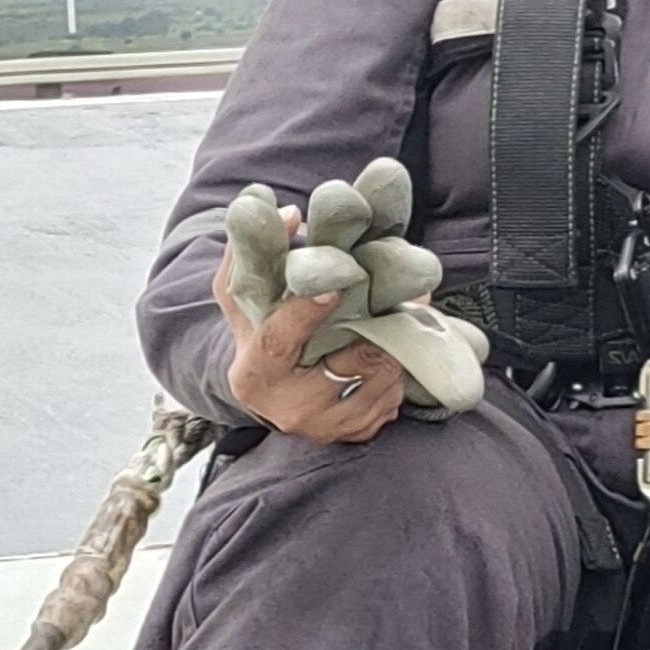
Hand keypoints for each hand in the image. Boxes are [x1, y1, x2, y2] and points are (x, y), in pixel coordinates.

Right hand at [222, 210, 410, 444]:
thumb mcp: (244, 299)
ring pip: (383, 381)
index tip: (336, 286)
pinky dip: (401, 373)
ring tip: (405, 319)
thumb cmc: (257, 335)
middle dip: (382, 329)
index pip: (280, 340)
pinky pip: (394, 399)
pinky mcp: (355, 436)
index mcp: (254, 372)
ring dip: (398, 347)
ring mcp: (325, 427)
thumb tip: (287, 213)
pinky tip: (396, 352)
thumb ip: (253, 255)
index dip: (307, 312)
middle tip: (405, 298)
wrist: (269, 395)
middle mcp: (289, 408)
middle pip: (351, 362)